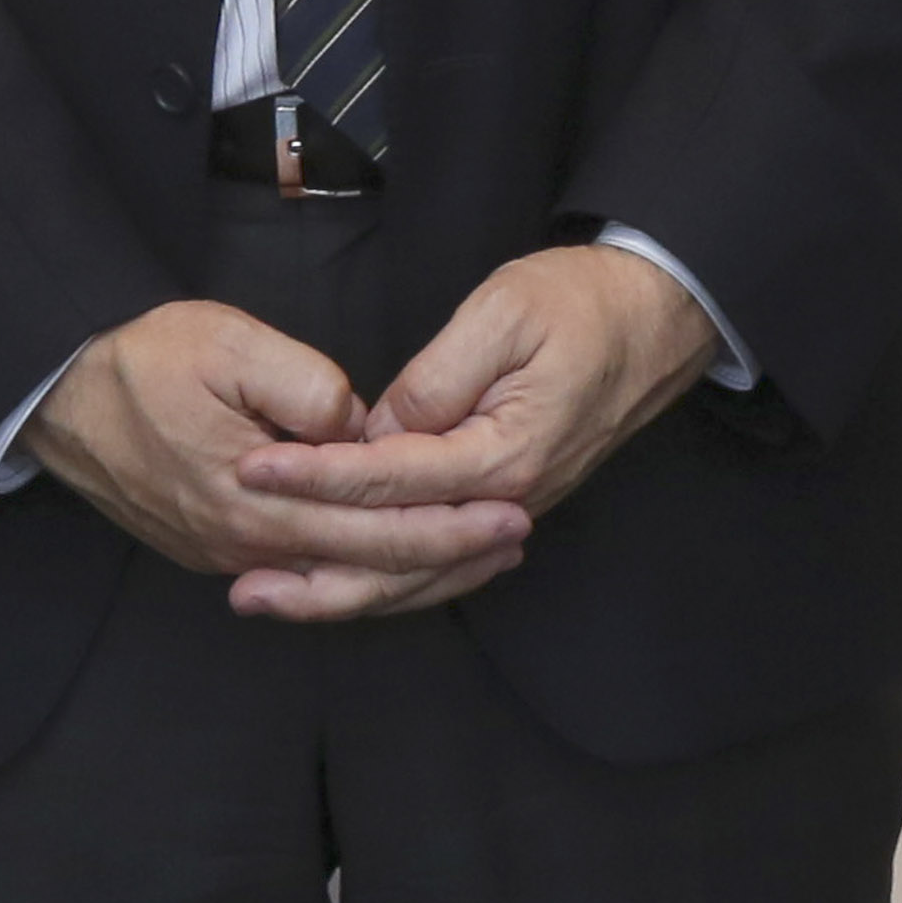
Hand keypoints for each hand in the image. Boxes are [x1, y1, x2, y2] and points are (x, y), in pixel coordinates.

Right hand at [24, 298, 533, 626]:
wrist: (56, 398)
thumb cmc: (141, 361)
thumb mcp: (229, 346)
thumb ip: (307, 387)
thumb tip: (361, 425)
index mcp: (258, 502)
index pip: (375, 529)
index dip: (447, 524)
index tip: (509, 509)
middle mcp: (248, 547)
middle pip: (368, 568)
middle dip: (448, 556)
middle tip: (516, 538)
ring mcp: (228, 556)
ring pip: (338, 582)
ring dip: (411, 570)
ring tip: (476, 556)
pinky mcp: (216, 549)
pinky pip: (305, 575)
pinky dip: (361, 571)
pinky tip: (395, 559)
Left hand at [230, 245, 720, 579]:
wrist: (658, 316)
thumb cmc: (582, 303)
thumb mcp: (502, 314)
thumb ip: (436, 378)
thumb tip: (377, 429)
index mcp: (503, 455)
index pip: (389, 479)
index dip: (314, 476)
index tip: (252, 470)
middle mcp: (508, 499)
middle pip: (400, 555)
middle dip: (317, 572)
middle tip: (243, 586)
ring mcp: (512, 507)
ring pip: (421, 574)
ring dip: (346, 592)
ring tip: (274, 600)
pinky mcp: (508, 501)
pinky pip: (442, 559)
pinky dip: (389, 580)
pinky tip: (343, 583)